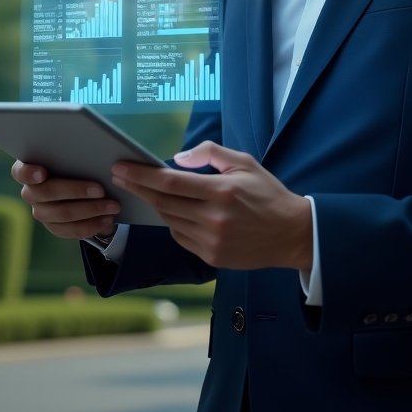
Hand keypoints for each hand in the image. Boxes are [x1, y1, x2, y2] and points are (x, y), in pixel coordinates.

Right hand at [11, 161, 119, 240]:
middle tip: (101, 189)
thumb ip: (75, 153)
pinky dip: (92, 225)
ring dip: (91, 210)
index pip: (19, 171)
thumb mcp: (75, 155)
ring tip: (112, 206)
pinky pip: (71, 230)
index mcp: (30, 169)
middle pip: (47, 193)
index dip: (28, 172)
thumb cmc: (77, 163)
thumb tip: (94, 150)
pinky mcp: (54, 227)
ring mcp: (41, 211)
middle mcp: (31, 192)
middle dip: (76, 191)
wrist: (82, 188)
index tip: (42, 172)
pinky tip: (107, 219)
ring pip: (63, 213)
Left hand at [111, 141, 312, 271]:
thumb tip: (176, 159)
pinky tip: (174, 211)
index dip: (141, 175)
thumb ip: (210, 154)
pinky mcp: (211, 257)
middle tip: (120, 177)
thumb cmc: (267, 193)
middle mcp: (214, 218)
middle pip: (163, 202)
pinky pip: (181, 237)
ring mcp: (211, 241)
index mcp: (222, 191)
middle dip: (138, 188)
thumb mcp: (244, 163)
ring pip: (169, 221)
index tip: (122, 167)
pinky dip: (173, 223)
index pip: (170, 182)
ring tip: (146, 191)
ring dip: (155, 205)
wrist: (291, 233)